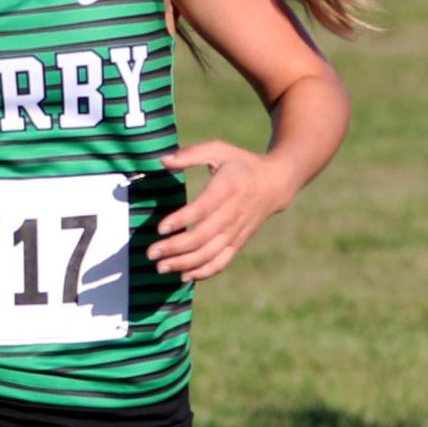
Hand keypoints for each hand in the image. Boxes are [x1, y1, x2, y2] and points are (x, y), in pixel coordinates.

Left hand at [147, 139, 287, 281]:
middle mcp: (233, 213)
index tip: (160, 228)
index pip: (203, 209)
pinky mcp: (239, 242)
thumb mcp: (218, 150)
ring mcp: (237, 231)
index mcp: (227, 189)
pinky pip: (222, 261)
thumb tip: (162, 160)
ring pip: (211, 253)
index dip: (182, 220)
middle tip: (150, 253)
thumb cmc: (240, 164)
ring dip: (185, 264)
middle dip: (176, 248)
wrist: (276, 182)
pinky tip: (183, 276)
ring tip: (161, 268)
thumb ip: (190, 154)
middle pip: (203, 236)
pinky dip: (204, 272)